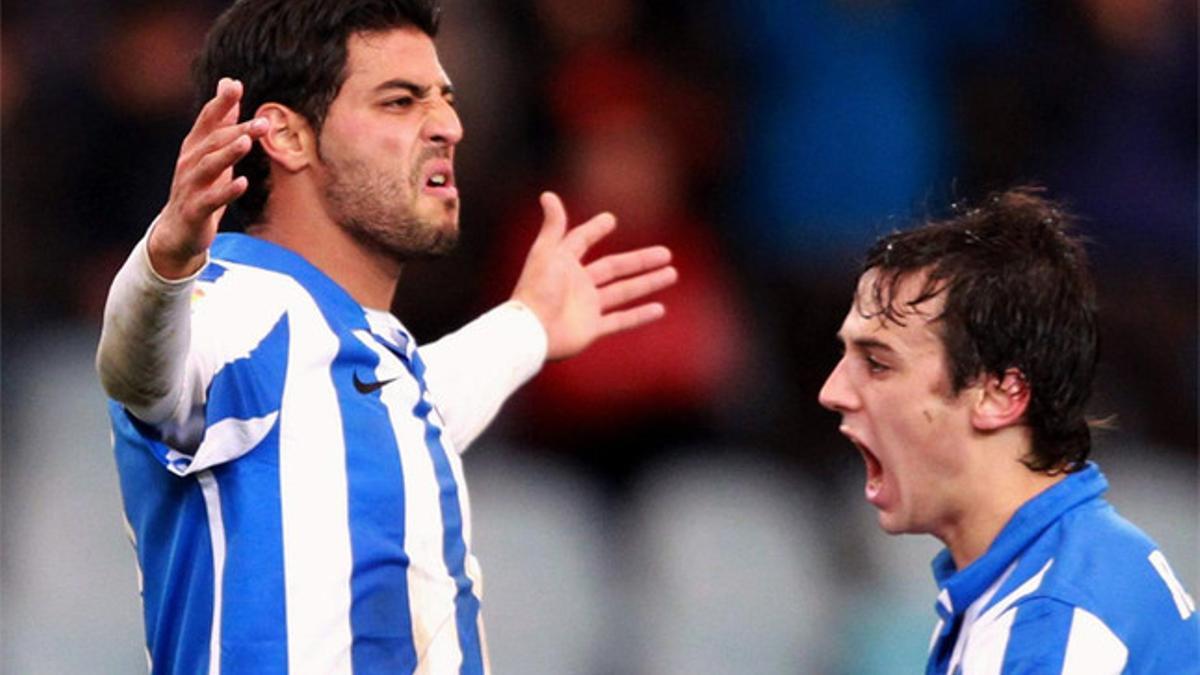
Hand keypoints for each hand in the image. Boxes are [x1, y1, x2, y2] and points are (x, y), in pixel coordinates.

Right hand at [148, 78, 268, 278]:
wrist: (178, 230)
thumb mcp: (211, 151)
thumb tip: (229, 82)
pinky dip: (226, 191)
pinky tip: (243, 183)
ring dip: (227, 154)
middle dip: (236, 130)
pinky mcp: (195, 210)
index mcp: (195, 147)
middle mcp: (189, 163)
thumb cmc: (200, 186)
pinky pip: (211, 200)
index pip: (207, 120)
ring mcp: (190, 187)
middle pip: (213, 141)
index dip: (220, 103)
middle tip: (263, 123)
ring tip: (246, 142)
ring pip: (208, 166)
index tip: (235, 85)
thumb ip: (222, 119)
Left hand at [511, 192, 676, 359]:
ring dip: (648, 283)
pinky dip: (640, 315)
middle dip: (641, 260)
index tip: (610, 220)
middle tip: (666, 253)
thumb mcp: (545, 253)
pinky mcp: (592, 329)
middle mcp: (578, 285)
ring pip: (624, 292)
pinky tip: (660, 309)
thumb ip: (553, 225)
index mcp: (564, 264)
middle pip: (615, 268)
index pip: (582, 242)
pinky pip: (621, 320)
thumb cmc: (536, 290)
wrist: (531, 332)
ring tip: (672, 274)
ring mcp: (587, 307)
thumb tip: (548, 194)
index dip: (594, 230)